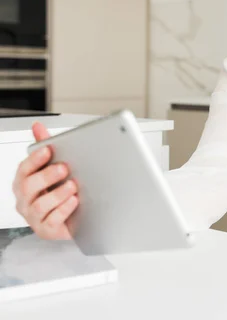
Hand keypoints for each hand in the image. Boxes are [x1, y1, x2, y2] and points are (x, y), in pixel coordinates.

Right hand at [12, 122, 77, 239]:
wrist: (71, 217)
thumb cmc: (58, 190)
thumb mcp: (52, 167)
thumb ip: (45, 146)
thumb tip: (37, 126)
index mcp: (23, 182)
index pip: (24, 169)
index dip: (35, 159)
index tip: (48, 150)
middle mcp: (25, 200)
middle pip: (28, 187)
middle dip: (47, 176)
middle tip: (64, 167)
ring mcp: (34, 217)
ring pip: (40, 206)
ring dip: (57, 194)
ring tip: (73, 185)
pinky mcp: (46, 230)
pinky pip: (52, 221)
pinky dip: (63, 210)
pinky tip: (74, 201)